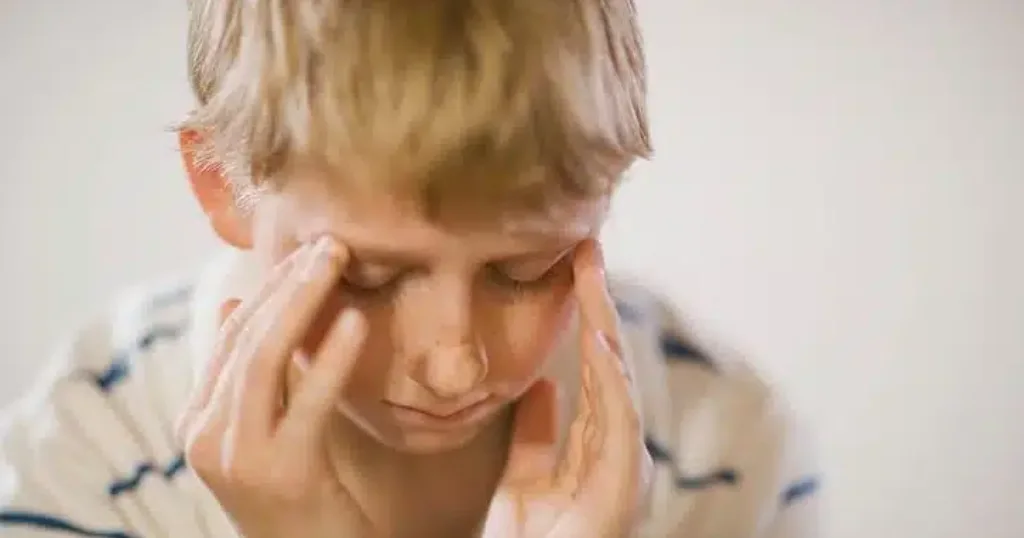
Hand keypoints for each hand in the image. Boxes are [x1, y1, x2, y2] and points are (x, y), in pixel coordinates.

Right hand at [176, 237, 377, 537]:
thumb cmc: (300, 495)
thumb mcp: (269, 427)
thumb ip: (253, 372)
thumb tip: (241, 301)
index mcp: (199, 420)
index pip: (231, 336)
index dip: (269, 288)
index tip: (306, 251)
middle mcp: (205, 435)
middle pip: (245, 339)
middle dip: (287, 284)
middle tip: (329, 242)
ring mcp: (236, 455)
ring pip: (264, 360)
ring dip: (303, 303)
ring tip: (337, 262)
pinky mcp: (279, 471)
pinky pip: (306, 401)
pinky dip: (330, 358)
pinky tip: (355, 323)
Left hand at [482, 240, 651, 537]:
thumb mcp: (525, 478)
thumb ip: (537, 434)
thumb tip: (544, 386)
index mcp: (597, 443)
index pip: (594, 364)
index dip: (587, 314)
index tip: (574, 264)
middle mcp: (616, 448)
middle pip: (609, 361)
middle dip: (598, 304)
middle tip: (586, 248)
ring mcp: (623, 465)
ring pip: (616, 378)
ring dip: (605, 323)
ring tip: (590, 275)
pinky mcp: (622, 485)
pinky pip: (617, 421)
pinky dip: (610, 378)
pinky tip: (596, 339)